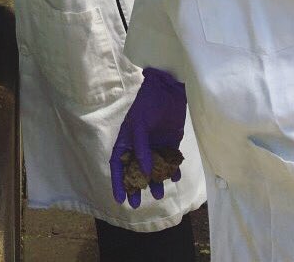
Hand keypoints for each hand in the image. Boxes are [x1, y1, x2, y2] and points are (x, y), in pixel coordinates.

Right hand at [109, 67, 186, 207]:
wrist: (169, 89)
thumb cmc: (148, 103)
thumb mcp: (140, 124)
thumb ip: (142, 148)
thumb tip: (144, 172)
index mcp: (127, 139)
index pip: (118, 163)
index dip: (118, 180)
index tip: (120, 198)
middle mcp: (140, 145)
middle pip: (135, 170)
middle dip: (135, 187)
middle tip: (137, 204)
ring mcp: (155, 145)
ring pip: (154, 169)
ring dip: (155, 181)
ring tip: (159, 194)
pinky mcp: (170, 143)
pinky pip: (170, 161)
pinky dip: (172, 170)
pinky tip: (175, 177)